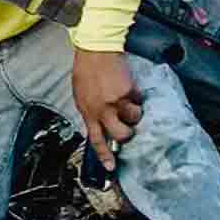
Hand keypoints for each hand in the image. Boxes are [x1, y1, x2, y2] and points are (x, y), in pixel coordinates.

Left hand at [72, 49, 143, 173]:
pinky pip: (139, 100)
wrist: (95, 51)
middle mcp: (102, 110)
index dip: (104, 155)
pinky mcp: (128, 92)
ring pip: (135, 118)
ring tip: (126, 98)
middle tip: (127, 125)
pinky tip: (126, 84)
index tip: (111, 167)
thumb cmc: (86, 72)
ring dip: (134, 110)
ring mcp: (116, 102)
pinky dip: (136, 94)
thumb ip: (91, 112)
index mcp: (87, 112)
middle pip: (121, 135)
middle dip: (128, 133)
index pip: (96, 139)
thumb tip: (101, 125)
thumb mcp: (81, 96)